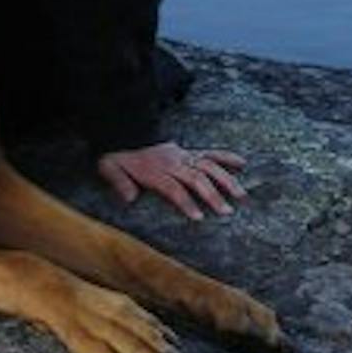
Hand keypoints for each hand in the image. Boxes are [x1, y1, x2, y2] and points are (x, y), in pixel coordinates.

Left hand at [97, 139, 247, 220]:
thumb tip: (130, 198)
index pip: (172, 187)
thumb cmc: (117, 159)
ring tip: (241, 196)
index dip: (185, 202)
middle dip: (211, 195)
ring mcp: (182, 155)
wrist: (121, 134)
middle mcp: (171, 161)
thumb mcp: (108, 167)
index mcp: (153, 169)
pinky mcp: (188, 151)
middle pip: (195, 177)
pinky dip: (226, 156)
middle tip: (226, 212)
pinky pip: (209, 152)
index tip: (198, 218)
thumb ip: (118, 182)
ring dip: (225, 180)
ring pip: (207, 165)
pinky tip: (243, 163)